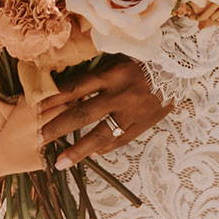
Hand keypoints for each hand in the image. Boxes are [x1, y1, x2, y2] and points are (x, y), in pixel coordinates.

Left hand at [38, 56, 171, 167]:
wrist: (182, 64)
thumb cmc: (146, 55)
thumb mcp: (121, 56)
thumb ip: (100, 72)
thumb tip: (73, 89)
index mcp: (112, 73)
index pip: (76, 87)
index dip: (55, 98)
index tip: (36, 107)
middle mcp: (119, 94)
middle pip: (82, 115)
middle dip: (58, 128)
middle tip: (39, 139)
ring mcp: (132, 113)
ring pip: (100, 135)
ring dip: (78, 150)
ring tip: (59, 163)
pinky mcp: (143, 124)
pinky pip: (120, 140)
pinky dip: (105, 147)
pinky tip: (93, 154)